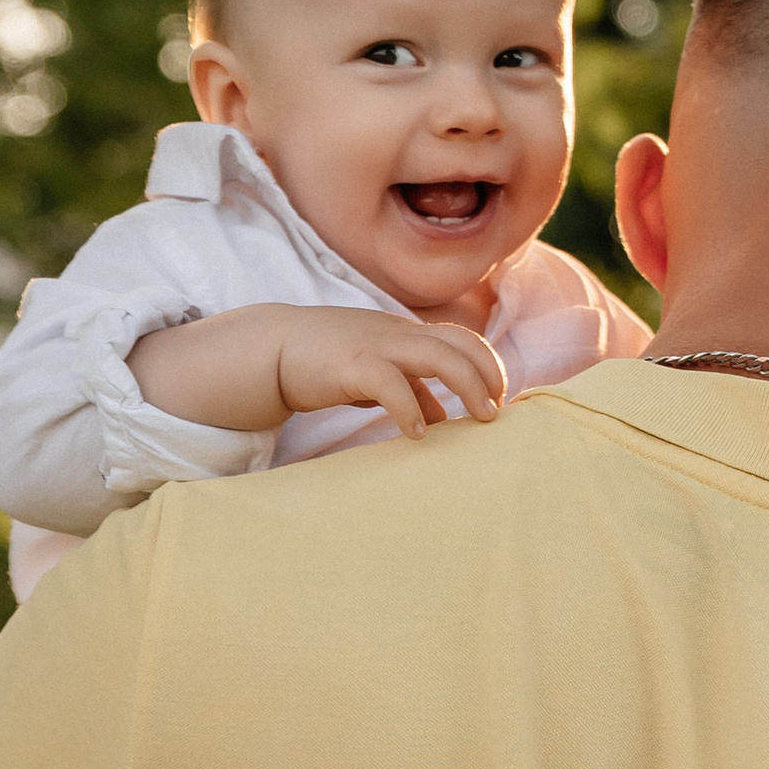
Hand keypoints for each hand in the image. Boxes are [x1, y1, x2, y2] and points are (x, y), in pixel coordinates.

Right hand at [270, 308, 506, 444]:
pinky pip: (390, 383)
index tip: (497, 397)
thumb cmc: (327, 361)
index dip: (485, 365)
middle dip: (486, 374)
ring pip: (437, 356)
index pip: (460, 339)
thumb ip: (410, 390)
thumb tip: (441, 420)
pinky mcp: (350, 365)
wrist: (271, 349)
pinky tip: (417, 434)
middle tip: (495, 410)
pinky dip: (410, 409)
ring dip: (465, 386)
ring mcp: (376, 346)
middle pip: (458, 343)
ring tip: (476, 418)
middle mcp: (397, 334)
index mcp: (405, 334)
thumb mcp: (376, 371)